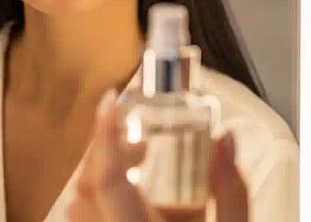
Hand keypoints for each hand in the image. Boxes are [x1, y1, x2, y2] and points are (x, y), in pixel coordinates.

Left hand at [67, 90, 248, 221]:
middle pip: (84, 189)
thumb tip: (224, 140)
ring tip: (138, 160)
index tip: (109, 101)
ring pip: (79, 208)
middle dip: (103, 150)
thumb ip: (231, 192)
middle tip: (132, 130)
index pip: (108, 181)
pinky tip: (133, 197)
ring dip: (99, 175)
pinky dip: (99, 201)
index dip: (103, 135)